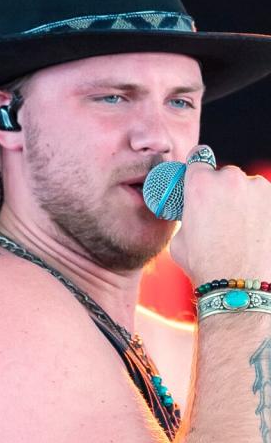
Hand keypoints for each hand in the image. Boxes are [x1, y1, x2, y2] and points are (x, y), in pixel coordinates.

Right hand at [170, 155, 270, 284]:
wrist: (242, 285)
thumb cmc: (206, 265)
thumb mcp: (180, 238)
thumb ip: (189, 216)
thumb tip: (195, 213)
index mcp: (200, 185)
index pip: (199, 157)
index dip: (199, 168)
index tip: (201, 178)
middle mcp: (231, 179)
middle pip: (226, 176)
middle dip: (224, 192)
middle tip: (222, 217)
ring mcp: (261, 189)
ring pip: (251, 189)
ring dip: (247, 202)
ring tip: (244, 231)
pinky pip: (268, 203)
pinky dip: (264, 214)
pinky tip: (259, 235)